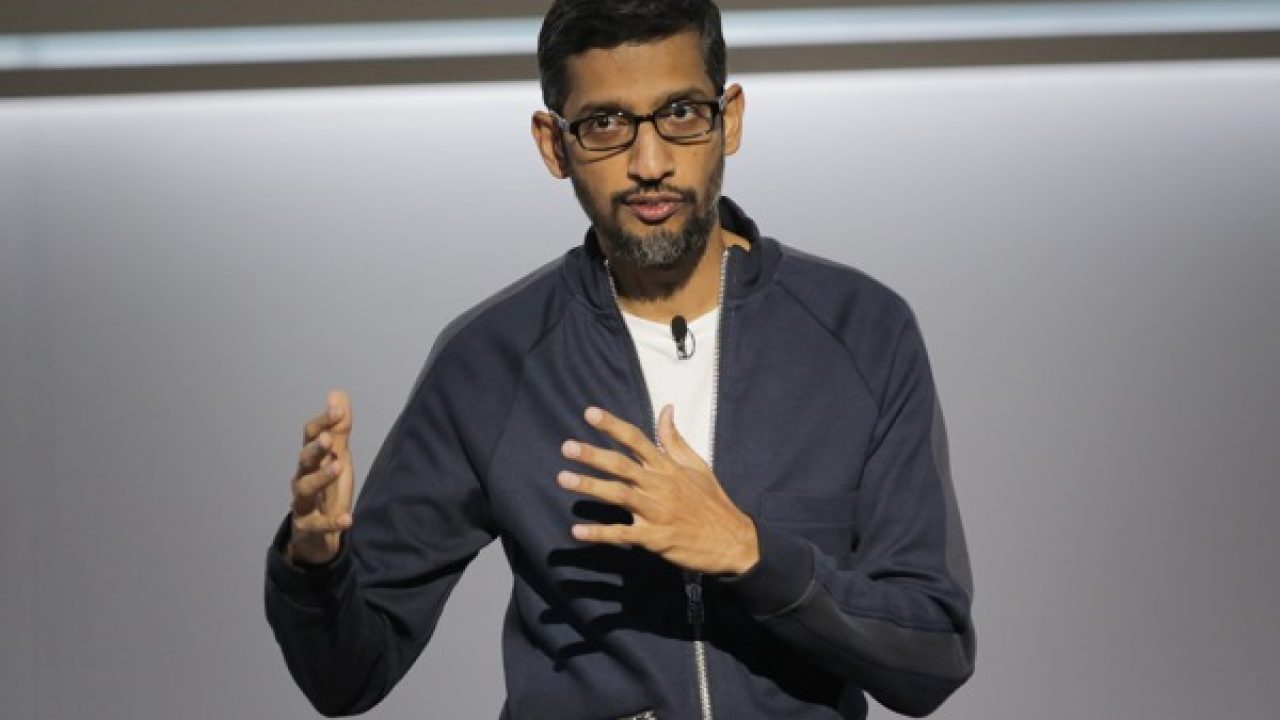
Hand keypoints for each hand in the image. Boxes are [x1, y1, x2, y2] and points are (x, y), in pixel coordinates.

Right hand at [286, 390, 354, 565]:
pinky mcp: (309, 526)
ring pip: (306, 488)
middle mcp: (303, 477)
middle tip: (329, 439)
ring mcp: (303, 502)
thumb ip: (340, 427)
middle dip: (315, 448)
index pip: (311, 435)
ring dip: (321, 477)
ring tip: (339, 467)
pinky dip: (332, 522)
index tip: (338, 409)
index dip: (323, 421)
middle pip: (305, 459)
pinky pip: (318, 524)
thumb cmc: (327, 489)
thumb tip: (337, 393)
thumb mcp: (338, 456)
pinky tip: (348, 519)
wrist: (317, 534)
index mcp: (311, 459)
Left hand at [558, 404, 758, 574]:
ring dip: (591, 487)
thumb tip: (666, 409)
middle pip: (622, 465)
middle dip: (593, 455)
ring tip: (564, 478)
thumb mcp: (697, 465)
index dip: (613, 425)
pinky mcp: (656, 538)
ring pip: (619, 495)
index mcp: (668, 467)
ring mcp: (658, 512)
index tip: (590, 413)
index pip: (637, 439)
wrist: (733, 541)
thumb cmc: (711, 501)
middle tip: (566, 447)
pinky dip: (601, 533)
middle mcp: (660, 485)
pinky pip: (624, 534)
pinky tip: (578, 531)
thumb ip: (674, 439)